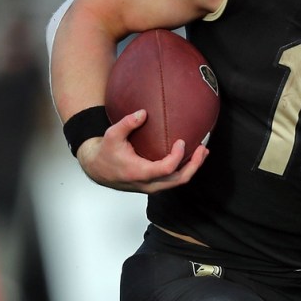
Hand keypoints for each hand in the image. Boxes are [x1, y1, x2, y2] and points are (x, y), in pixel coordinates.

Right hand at [76, 109, 208, 193]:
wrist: (97, 169)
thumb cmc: (105, 152)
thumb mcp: (112, 135)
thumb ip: (127, 123)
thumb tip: (143, 113)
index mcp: (139, 172)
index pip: (166, 169)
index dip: (177, 156)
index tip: (181, 141)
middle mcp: (148, 183)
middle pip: (178, 180)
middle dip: (194, 165)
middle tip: (202, 148)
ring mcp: (152, 186)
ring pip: (178, 182)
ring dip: (193, 167)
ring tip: (203, 152)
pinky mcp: (154, 185)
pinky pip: (174, 180)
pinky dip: (185, 169)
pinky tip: (191, 157)